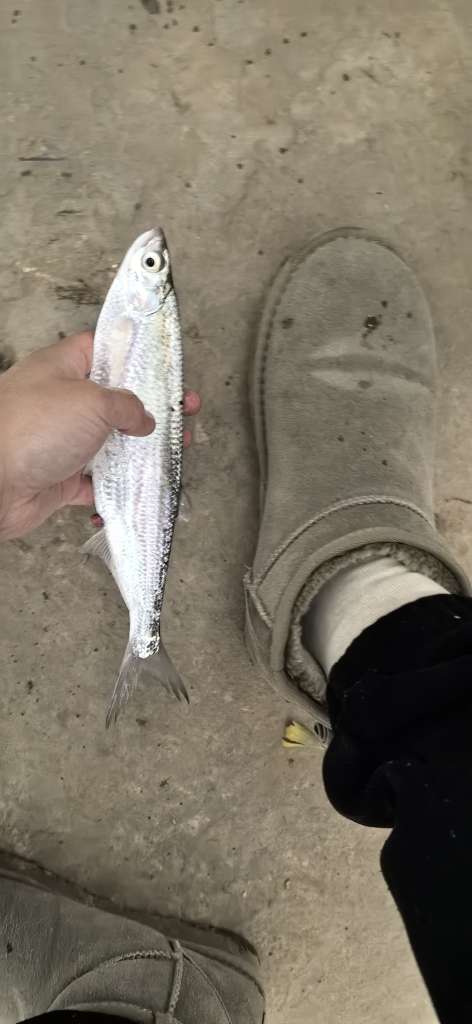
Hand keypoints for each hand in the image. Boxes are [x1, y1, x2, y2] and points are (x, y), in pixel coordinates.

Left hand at [0, 332, 199, 540]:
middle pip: (115, 400)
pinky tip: (146, 484)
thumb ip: (126, 405)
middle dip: (151, 406)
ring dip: (142, 448)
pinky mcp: (62, 476)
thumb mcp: (92, 401)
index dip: (133, 354)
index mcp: (62, 368)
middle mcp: (62, 401)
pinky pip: (99, 481)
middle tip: (185, 410)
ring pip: (111, 442)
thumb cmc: (33, 429)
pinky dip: (120, 485)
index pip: (101, 349)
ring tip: (177, 448)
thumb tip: (143, 418)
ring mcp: (62, 440)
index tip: (164, 365)